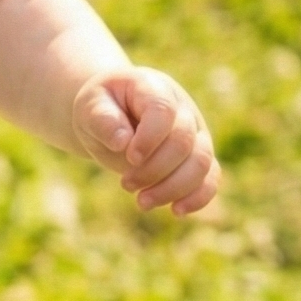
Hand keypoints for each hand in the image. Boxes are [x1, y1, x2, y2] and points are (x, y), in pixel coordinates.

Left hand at [72, 67, 219, 215]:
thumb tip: (122, 141)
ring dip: (173, 188)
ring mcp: (195, 133)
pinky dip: (198, 197)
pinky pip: (210, 178)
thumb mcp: (90, 106)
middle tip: (125, 185)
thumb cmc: (101, 109)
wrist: (113, 116)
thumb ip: (101, 118)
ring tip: (142, 203)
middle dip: (154, 170)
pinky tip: (176, 211)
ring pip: (202, 163)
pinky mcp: (197, 157)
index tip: (129, 157)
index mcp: (154, 88)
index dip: (150, 138)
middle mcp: (183, 109)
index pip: (163, 111)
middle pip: (183, 142)